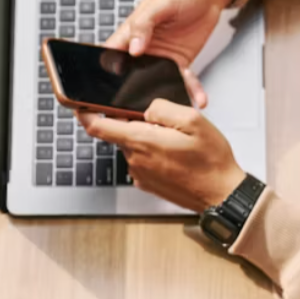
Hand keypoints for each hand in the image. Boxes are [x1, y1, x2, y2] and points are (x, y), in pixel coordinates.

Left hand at [77, 99, 245, 211]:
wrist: (221, 194)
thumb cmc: (211, 160)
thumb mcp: (193, 120)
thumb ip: (162, 108)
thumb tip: (146, 109)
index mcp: (142, 141)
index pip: (98, 126)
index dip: (84, 113)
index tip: (78, 104)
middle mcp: (135, 159)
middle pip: (121, 132)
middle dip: (136, 122)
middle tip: (166, 122)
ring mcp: (140, 174)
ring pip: (135, 146)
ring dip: (149, 139)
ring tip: (178, 142)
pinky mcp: (148, 183)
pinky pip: (144, 160)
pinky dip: (155, 154)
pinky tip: (177, 156)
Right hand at [102, 0, 237, 111]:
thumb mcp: (160, 3)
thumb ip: (143, 24)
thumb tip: (133, 48)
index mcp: (130, 33)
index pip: (111, 56)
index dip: (104, 75)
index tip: (107, 93)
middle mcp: (143, 49)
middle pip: (131, 77)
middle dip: (134, 95)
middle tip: (139, 111)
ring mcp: (161, 58)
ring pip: (158, 84)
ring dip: (165, 97)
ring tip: (173, 110)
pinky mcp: (180, 63)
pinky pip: (183, 81)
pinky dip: (191, 91)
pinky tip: (198, 98)